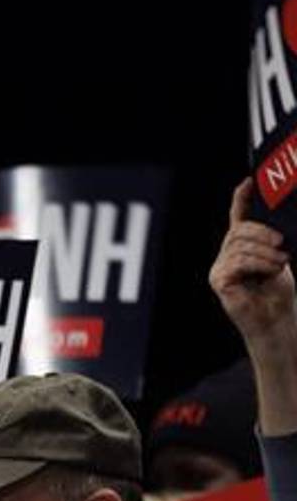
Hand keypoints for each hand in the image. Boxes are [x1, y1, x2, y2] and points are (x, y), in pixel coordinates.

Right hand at [209, 178, 295, 343]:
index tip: (250, 180)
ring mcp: (220, 267)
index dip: (241, 197)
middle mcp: (227, 254)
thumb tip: (276, 227)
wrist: (277, 320)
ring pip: (240, 245)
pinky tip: (270, 271)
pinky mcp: (219, 280)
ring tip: (280, 263)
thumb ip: (272, 240)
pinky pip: (237, 261)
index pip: (237, 216)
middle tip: (282, 244)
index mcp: (242, 246)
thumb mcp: (279, 258)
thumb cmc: (278, 292)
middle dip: (263, 233)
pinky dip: (257, 264)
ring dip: (266, 253)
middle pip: (239, 230)